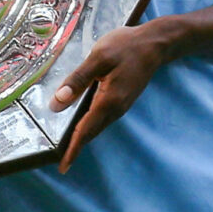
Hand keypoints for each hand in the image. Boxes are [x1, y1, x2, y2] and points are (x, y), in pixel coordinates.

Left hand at [50, 21, 174, 172]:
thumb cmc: (127, 47)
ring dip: (83, 138)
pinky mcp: (122, 100)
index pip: (85, 130)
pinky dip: (90, 126)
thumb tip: (56, 104)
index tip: (63, 166)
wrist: (155, 44)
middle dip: (76, 148)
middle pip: (92, 133)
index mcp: (108, 101)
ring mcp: (121, 106)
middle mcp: (116, 108)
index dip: (73, 148)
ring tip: (68, 148)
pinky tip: (82, 125)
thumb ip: (77, 80)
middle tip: (62, 162)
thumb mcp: (98, 58)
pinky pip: (103, 118)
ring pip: (98, 127)